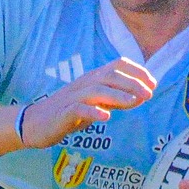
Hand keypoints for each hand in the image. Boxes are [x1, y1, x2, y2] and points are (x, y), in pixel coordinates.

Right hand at [17, 56, 154, 147]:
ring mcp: (72, 97)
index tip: (153, 83)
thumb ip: (116, 100)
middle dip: (132, 83)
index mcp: (93, 79)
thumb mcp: (96, 104)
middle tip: (150, 94)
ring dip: (118, 96)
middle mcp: (84, 84)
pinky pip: (78, 109)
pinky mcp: (63, 113)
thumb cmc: (68, 113)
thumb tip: (140, 96)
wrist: (34, 123)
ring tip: (135, 103)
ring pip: (97, 90)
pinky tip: (106, 117)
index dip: (137, 71)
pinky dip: (93, 111)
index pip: (117, 65)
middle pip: (110, 75)